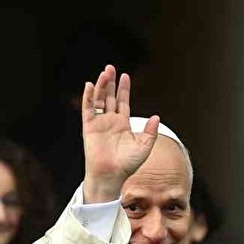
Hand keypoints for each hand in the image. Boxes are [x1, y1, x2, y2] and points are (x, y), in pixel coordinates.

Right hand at [81, 64, 160, 202]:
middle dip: (110, 83)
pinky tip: (89, 85)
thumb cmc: (128, 165)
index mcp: (122, 124)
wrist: (111, 175)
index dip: (123, 89)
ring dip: (100, 86)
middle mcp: (110, 121)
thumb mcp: (145, 147)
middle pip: (109, 97)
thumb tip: (156, 117)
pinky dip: (87, 97)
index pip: (122, 102)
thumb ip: (150, 132)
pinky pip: (88, 109)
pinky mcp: (89, 127)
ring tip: (104, 72)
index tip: (125, 76)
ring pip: (99, 99)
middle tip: (111, 68)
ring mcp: (99, 123)